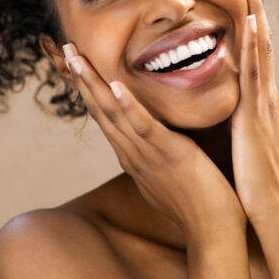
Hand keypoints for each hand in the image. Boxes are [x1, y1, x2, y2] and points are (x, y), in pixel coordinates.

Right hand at [63, 44, 246, 240]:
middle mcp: (130, 151)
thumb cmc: (194, 201)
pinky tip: (114, 85)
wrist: (212, 231)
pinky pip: (144, 126)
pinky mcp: (168, 154)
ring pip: (112, 113)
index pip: (103, 114)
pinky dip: (127, 105)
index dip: (88, 87)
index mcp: (130, 152)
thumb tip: (148, 137)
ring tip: (77, 57)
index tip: (77, 62)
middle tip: (66, 47)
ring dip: (93, 83)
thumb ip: (152, 150)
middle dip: (82, 77)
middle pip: (99, 108)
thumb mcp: (164, 170)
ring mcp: (146, 153)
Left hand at [231, 0, 278, 223]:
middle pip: (258, 41)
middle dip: (253, 7)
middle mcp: (262, 95)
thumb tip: (228, 112)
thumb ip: (237, 121)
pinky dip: (254, 45)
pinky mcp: (256, 114)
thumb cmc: (252, 178)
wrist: (270, 209)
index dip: (248, 23)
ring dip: (254, 13)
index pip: (252, 54)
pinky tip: (250, 22)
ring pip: (259, 48)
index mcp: (256, 101)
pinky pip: (255, 72)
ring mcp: (262, 102)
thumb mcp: (243, 141)